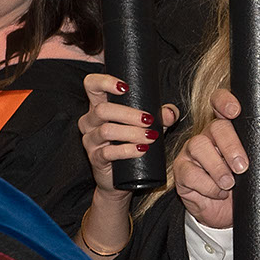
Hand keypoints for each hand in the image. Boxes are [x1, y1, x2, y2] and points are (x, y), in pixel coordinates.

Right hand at [79, 73, 178, 196]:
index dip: (104, 81)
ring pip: (106, 131)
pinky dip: (127, 150)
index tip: (125, 87)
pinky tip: (141, 150)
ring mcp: (90, 140)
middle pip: (102, 110)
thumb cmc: (134, 142)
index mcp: (99, 106)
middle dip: (129, 113)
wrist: (124, 178)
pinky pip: (107, 153)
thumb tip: (170, 113)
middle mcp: (90, 121)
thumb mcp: (150, 125)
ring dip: (131, 132)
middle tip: (149, 120)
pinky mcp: (95, 159)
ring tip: (151, 136)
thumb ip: (162, 115)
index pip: (92, 85)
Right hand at [172, 88, 259, 228]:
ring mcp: (193, 153)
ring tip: (230, 184)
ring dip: (217, 167)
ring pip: (199, 147)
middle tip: (243, 167)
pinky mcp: (183, 172)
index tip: (235, 110)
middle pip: (215, 127)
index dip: (224, 101)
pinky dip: (206, 185)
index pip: (220, 103)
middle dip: (230, 146)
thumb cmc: (250, 182)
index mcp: (229, 128)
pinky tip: (218, 192)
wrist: (232, 215)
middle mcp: (209, 135)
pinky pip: (189, 173)